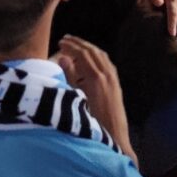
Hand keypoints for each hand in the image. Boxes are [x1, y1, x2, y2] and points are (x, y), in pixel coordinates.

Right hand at [55, 36, 134, 162]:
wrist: (115, 137)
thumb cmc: (92, 122)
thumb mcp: (77, 100)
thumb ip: (70, 78)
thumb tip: (63, 58)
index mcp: (95, 78)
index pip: (82, 54)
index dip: (71, 46)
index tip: (60, 42)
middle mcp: (106, 74)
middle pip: (91, 51)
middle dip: (78, 43)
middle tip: (66, 39)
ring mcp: (113, 78)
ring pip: (100, 55)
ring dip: (88, 47)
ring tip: (76, 45)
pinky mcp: (116, 83)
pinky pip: (107, 61)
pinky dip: (97, 54)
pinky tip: (92, 57)